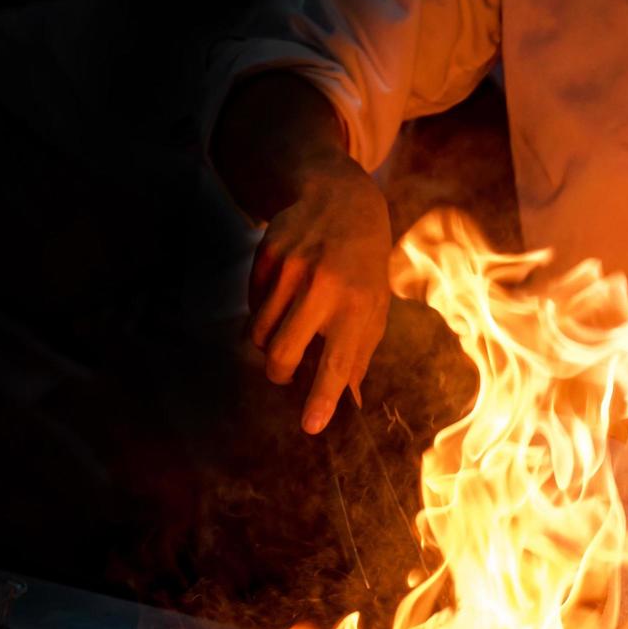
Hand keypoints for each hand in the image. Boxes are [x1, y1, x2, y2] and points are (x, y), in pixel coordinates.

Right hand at [249, 149, 390, 432]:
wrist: (342, 202)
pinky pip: (251, 305)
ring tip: (286, 329)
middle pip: (281, 353)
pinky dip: (261, 312)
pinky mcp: (267, 254)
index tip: (311, 426)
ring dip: (267, 344)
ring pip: (258, 333)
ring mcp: (292, 269)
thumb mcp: (376, 308)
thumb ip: (359, 354)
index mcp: (358, 307)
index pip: (337, 363)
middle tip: (285, 374)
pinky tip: (281, 296)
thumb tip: (348, 403)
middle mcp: (323, 288)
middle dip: (279, 374)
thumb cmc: (364, 267)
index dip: (321, 398)